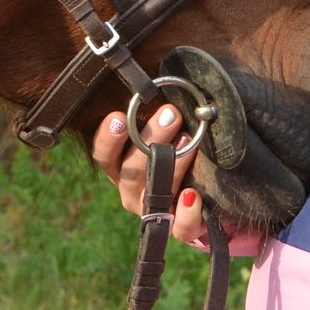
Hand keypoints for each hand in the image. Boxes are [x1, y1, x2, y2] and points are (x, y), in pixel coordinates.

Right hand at [89, 105, 205, 243]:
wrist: (205, 197)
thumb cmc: (177, 152)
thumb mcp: (164, 133)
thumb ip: (160, 113)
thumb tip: (169, 80)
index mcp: (121, 168)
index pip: (103, 156)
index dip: (107, 138)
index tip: (118, 116)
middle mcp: (132, 192)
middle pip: (131, 171)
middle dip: (150, 140)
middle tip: (170, 114)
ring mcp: (153, 212)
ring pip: (155, 193)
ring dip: (172, 165)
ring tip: (188, 139)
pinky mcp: (179, 229)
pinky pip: (179, 228)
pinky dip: (185, 212)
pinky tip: (192, 195)